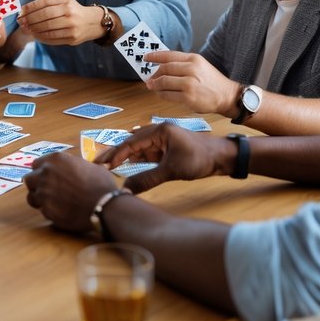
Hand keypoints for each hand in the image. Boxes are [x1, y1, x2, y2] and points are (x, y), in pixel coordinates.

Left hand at [17, 0, 101, 45]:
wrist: (93, 23)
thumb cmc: (73, 12)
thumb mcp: (65, 2)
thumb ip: (48, 5)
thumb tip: (26, 11)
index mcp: (66, 2)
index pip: (44, 2)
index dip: (30, 7)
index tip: (21, 11)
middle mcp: (70, 13)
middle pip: (45, 16)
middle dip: (30, 19)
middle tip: (21, 22)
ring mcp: (72, 26)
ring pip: (48, 29)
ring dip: (34, 30)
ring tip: (26, 30)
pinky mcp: (72, 38)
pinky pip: (53, 39)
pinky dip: (42, 38)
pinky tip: (36, 36)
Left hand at [23, 152, 120, 233]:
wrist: (105, 206)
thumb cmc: (101, 184)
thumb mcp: (89, 166)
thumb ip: (73, 167)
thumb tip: (72, 170)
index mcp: (56, 160)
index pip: (36, 164)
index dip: (42, 172)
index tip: (48, 177)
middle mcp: (45, 174)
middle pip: (29, 179)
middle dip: (37, 185)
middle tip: (48, 191)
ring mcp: (44, 193)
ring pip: (32, 197)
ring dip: (40, 200)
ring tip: (54, 203)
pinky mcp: (46, 210)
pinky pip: (42, 210)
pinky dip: (50, 212)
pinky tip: (62, 211)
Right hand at [94, 124, 224, 193]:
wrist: (223, 158)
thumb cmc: (200, 159)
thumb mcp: (171, 170)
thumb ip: (147, 179)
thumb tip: (125, 189)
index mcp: (159, 130)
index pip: (130, 143)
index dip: (115, 155)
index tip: (101, 166)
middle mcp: (158, 132)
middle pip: (130, 143)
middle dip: (114, 154)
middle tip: (96, 164)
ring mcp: (162, 141)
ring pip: (137, 149)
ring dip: (123, 157)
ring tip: (106, 167)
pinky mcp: (166, 149)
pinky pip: (146, 154)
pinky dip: (135, 160)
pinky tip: (124, 166)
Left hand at [144, 51, 242, 116]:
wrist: (227, 95)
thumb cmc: (212, 82)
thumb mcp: (200, 66)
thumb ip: (184, 64)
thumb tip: (162, 66)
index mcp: (193, 59)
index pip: (169, 55)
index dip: (155, 56)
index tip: (145, 57)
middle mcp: (191, 69)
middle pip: (164, 68)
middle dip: (154, 74)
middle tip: (149, 78)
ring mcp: (189, 83)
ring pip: (164, 81)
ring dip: (155, 84)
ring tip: (152, 86)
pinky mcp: (188, 97)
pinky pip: (168, 94)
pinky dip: (161, 94)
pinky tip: (161, 94)